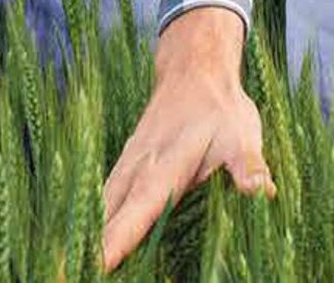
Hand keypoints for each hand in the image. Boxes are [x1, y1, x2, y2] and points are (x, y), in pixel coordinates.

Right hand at [100, 8, 272, 271]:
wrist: (193, 71)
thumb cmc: (220, 108)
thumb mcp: (242, 133)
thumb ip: (248, 164)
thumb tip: (261, 190)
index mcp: (165, 166)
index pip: (139, 209)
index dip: (119, 239)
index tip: (98, 264)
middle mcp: (138, 169)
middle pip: (109, 215)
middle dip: (92, 246)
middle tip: (72, 274)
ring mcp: (128, 167)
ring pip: (102, 206)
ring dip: (89, 236)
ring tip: (74, 266)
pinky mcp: (126, 168)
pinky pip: (105, 200)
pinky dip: (95, 222)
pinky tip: (90, 244)